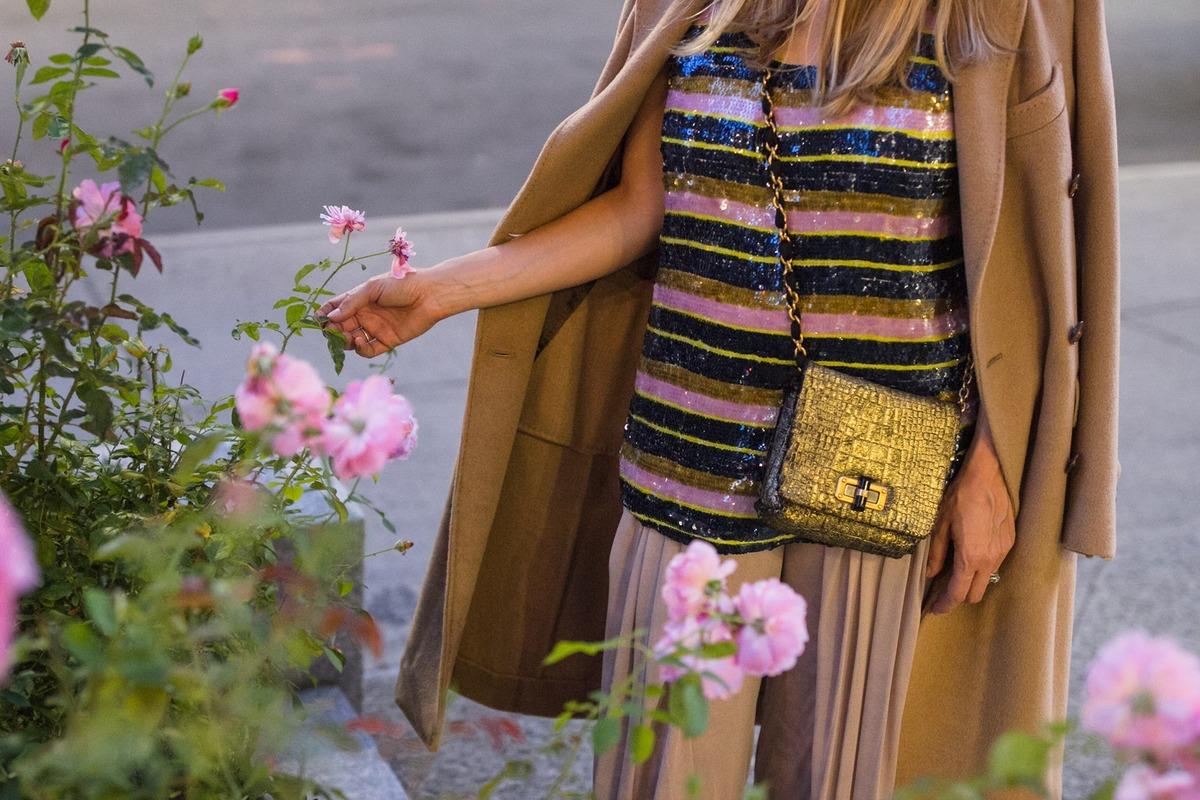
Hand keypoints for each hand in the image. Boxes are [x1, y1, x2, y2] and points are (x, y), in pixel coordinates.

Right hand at [317, 271, 441, 357]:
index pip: (336, 308)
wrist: (430, 295)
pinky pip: (368, 350)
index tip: (319, 318)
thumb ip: (352, 302)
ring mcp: (375, 329)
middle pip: (341, 327)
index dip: (326, 314)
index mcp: (360, 299)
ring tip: (348, 336)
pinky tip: (361, 340)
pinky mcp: (387, 341)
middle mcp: (365, 315)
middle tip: (331, 331)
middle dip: (333, 330)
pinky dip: (360, 349)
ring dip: (345, 341)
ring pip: (352, 340)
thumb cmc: (402, 284)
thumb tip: (332, 317)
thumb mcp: (373, 288)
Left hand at [923, 413, 1015, 614]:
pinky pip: (996, 563)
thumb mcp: (939, 524)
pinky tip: (971, 554)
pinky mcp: (1010, 541)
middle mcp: (990, 559)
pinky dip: (982, 566)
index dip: (944, 605)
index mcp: (970, 557)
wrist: (989, 475)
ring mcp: (1003, 550)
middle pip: (975, 594)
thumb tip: (930, 574)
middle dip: (958, 596)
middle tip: (942, 590)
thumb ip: (935, 553)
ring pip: (987, 579)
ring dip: (971, 581)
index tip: (934, 608)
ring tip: (955, 570)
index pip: (958, 593)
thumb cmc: (961, 495)